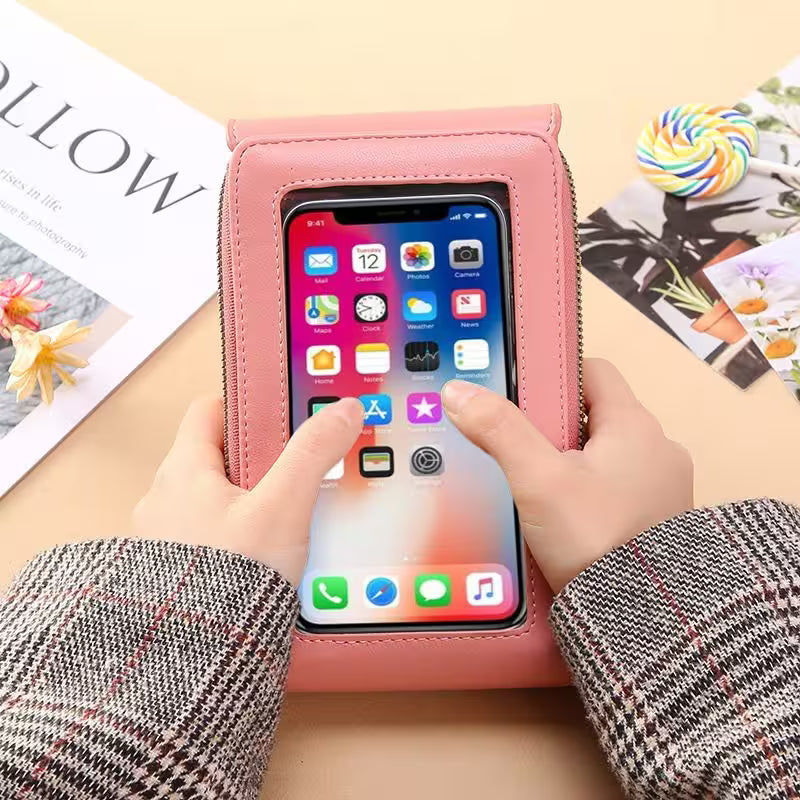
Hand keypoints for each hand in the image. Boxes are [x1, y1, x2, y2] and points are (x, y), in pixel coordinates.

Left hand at [130, 395, 362, 584]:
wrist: (193, 661)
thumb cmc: (224, 583)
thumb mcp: (282, 508)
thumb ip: (313, 453)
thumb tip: (342, 411)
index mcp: (182, 471)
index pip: (208, 410)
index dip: (245, 406)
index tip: (278, 415)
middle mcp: (164, 498)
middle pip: (216, 455)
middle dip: (256, 460)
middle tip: (292, 471)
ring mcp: (166, 536)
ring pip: (214, 498)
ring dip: (248, 501)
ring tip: (285, 517)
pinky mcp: (175, 569)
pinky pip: (210, 534)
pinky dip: (236, 535)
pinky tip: (263, 554)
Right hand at [442, 359, 693, 592]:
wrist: (646, 619)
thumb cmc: (597, 539)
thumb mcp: (538, 479)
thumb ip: (499, 430)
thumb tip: (459, 391)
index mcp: (635, 425)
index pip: (594, 371)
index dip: (555, 376)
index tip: (523, 396)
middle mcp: (659, 450)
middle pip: (597, 417)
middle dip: (557, 429)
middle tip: (519, 450)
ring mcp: (663, 489)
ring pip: (606, 458)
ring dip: (573, 466)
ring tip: (536, 490)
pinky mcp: (660, 523)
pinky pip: (617, 492)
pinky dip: (591, 498)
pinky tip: (564, 521)